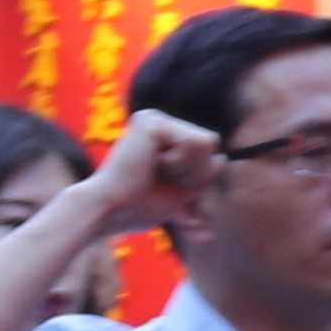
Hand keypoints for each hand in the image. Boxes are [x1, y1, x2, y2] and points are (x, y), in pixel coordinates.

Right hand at [94, 107, 224, 227]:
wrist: (108, 211)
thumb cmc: (136, 208)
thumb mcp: (179, 194)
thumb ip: (200, 178)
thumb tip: (222, 158)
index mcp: (158, 137)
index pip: (204, 150)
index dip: (196, 176)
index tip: (166, 188)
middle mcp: (156, 122)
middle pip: (209, 143)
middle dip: (195, 173)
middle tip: (160, 181)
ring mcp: (154, 119)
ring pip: (207, 142)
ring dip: (188, 169)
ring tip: (155, 172)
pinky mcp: (153, 123)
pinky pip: (195, 143)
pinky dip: (180, 163)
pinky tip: (153, 165)